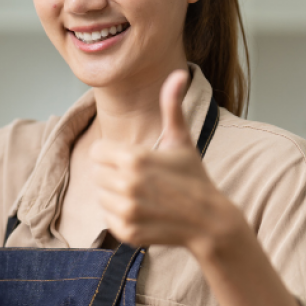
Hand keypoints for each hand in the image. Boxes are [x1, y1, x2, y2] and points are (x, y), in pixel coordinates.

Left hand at [91, 70, 233, 256]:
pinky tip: (142, 212)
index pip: (98, 151)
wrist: (209, 221)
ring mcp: (126, 211)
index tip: (132, 160)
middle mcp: (127, 185)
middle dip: (113, 174)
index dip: (113, 154)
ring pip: (100, 196)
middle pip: (97, 174)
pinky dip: (119, 215)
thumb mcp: (182, 140)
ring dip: (115, 195)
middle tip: (140, 179)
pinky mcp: (126, 232)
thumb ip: (172, 106)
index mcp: (134, 158)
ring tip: (142, 195)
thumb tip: (177, 73)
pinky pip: (107, 218)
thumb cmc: (193, 177)